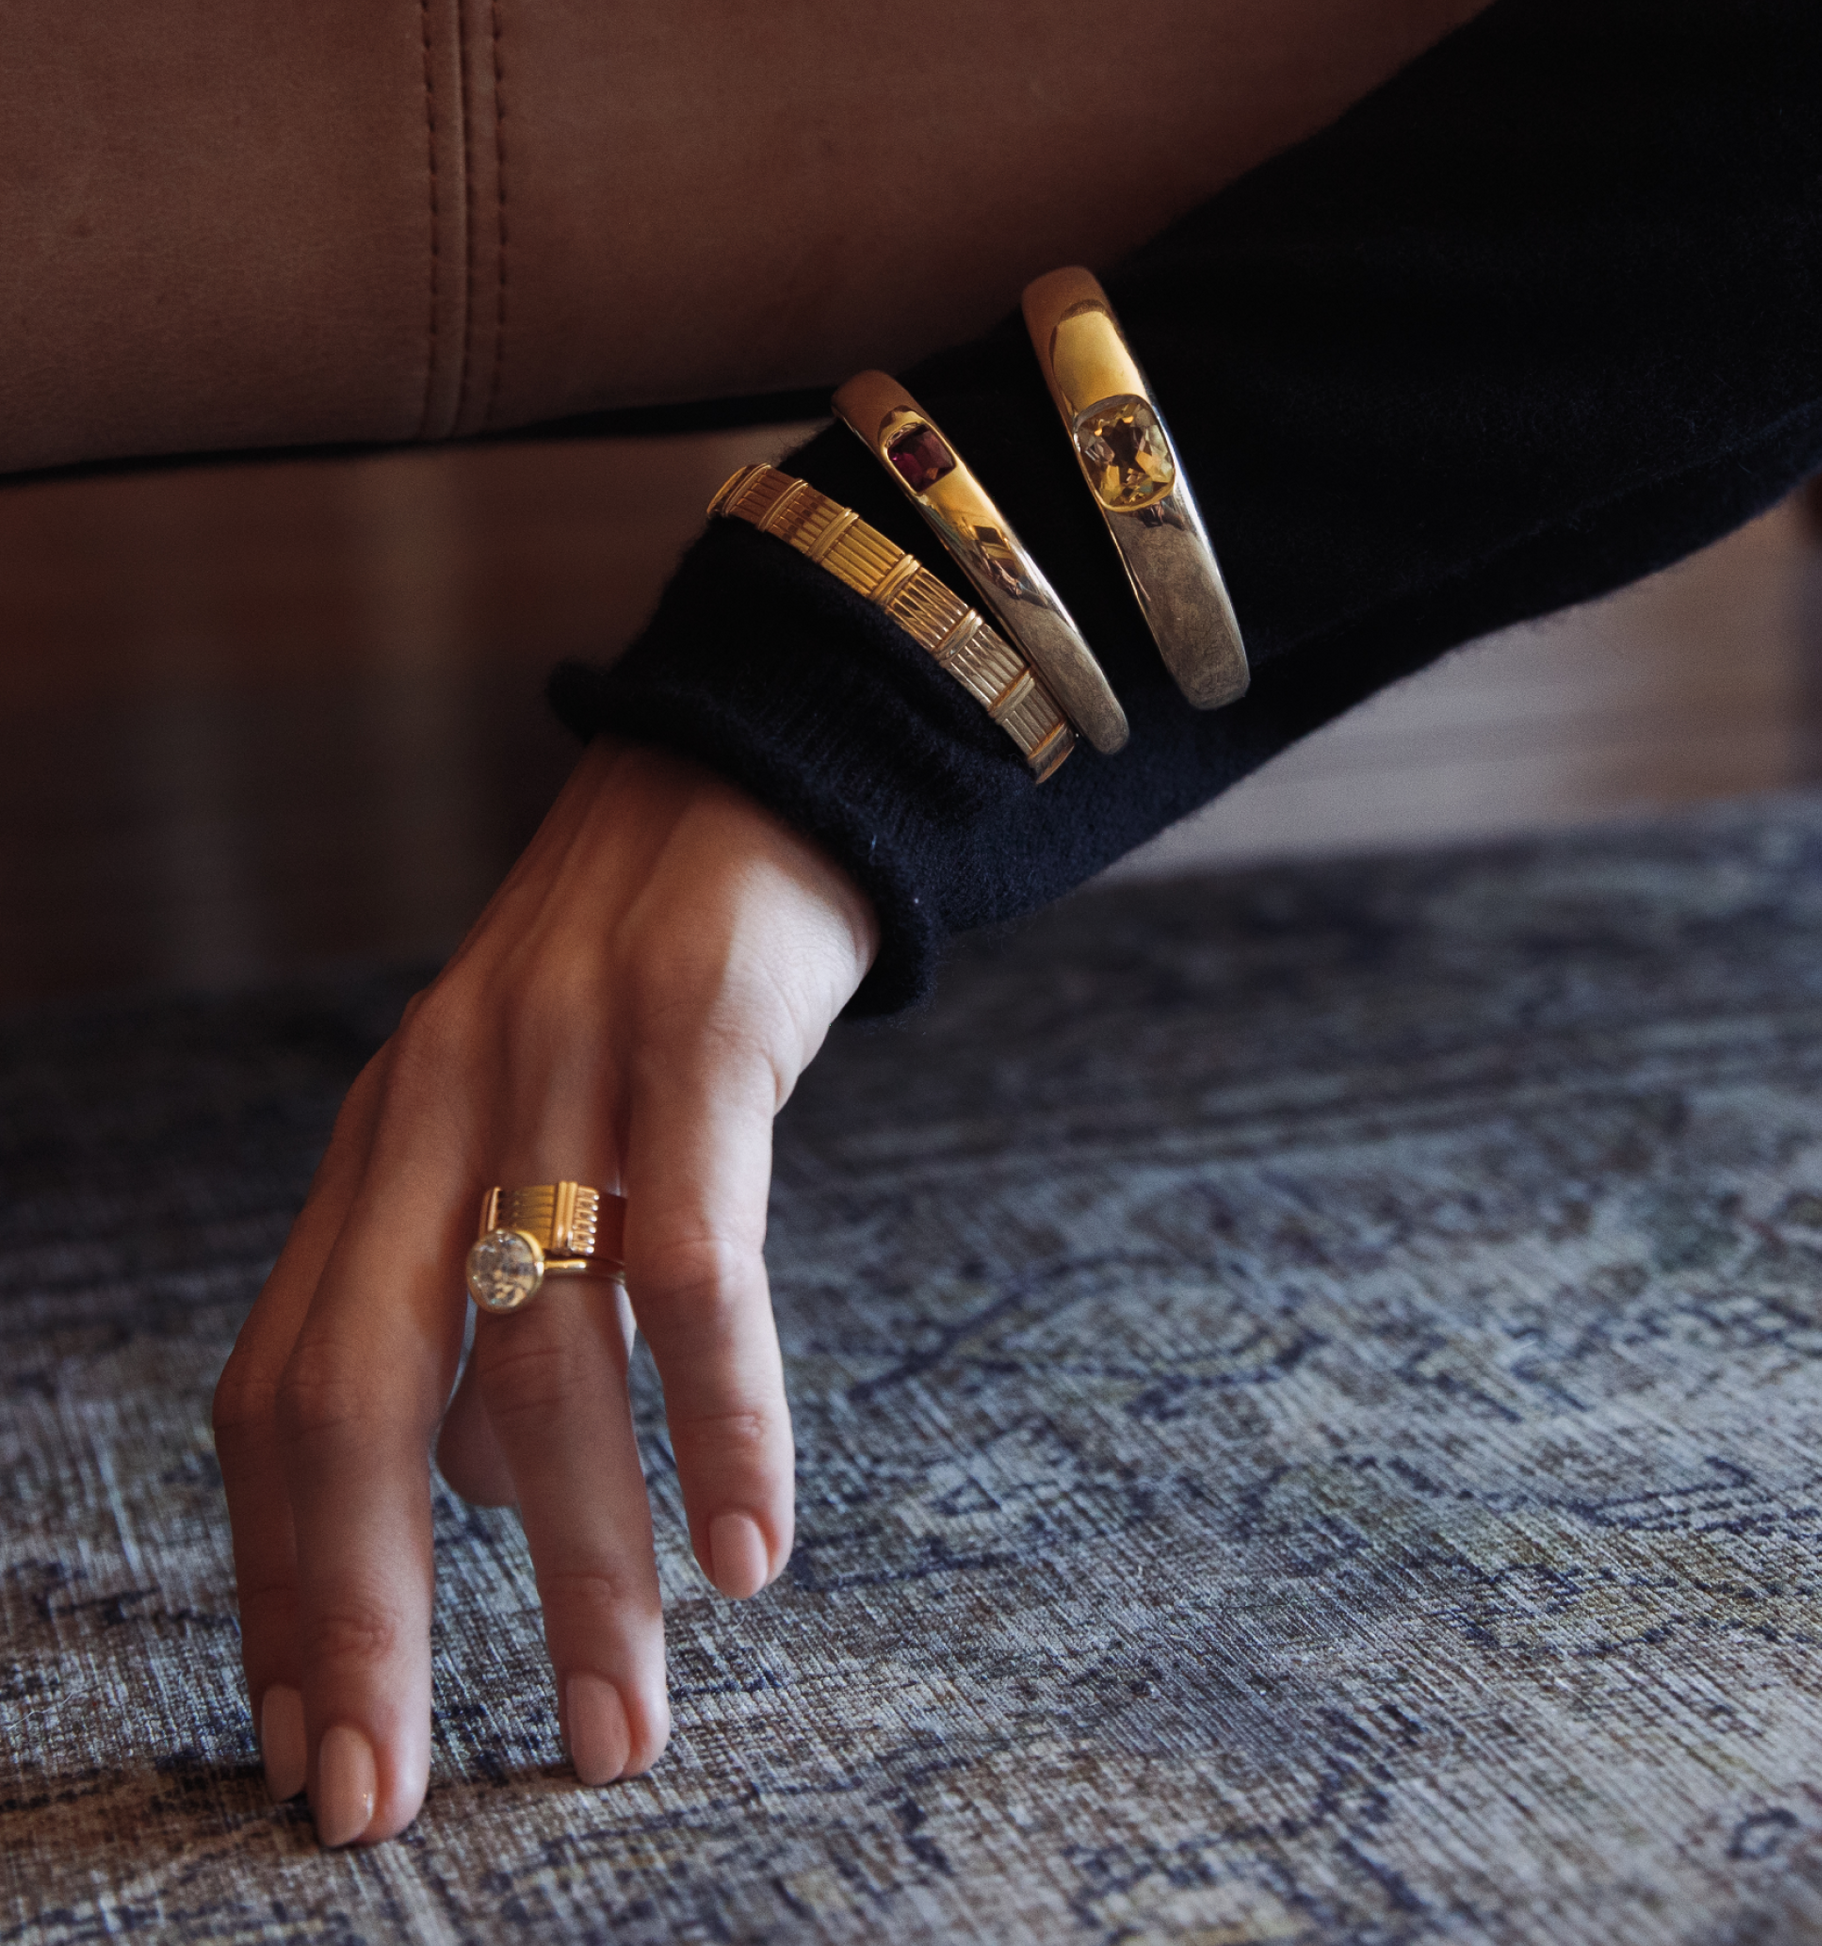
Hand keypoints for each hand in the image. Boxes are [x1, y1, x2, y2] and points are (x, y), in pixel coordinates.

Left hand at [212, 738, 877, 1845]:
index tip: (305, 1751)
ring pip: (544, 1350)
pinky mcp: (698, 1045)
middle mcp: (439, 1117)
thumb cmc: (635, 990)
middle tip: (390, 1798)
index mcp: (382, 1152)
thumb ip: (476, 1305)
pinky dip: (720, 1411)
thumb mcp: (522, 1134)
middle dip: (363, 1611)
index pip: (281, 1392)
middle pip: (360, 1392)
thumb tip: (468, 1496)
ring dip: (581, 1559)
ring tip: (624, 1720)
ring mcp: (565, 1073)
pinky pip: (701, 1257)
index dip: (277, 1579)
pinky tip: (750, 1543)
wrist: (744, 781)